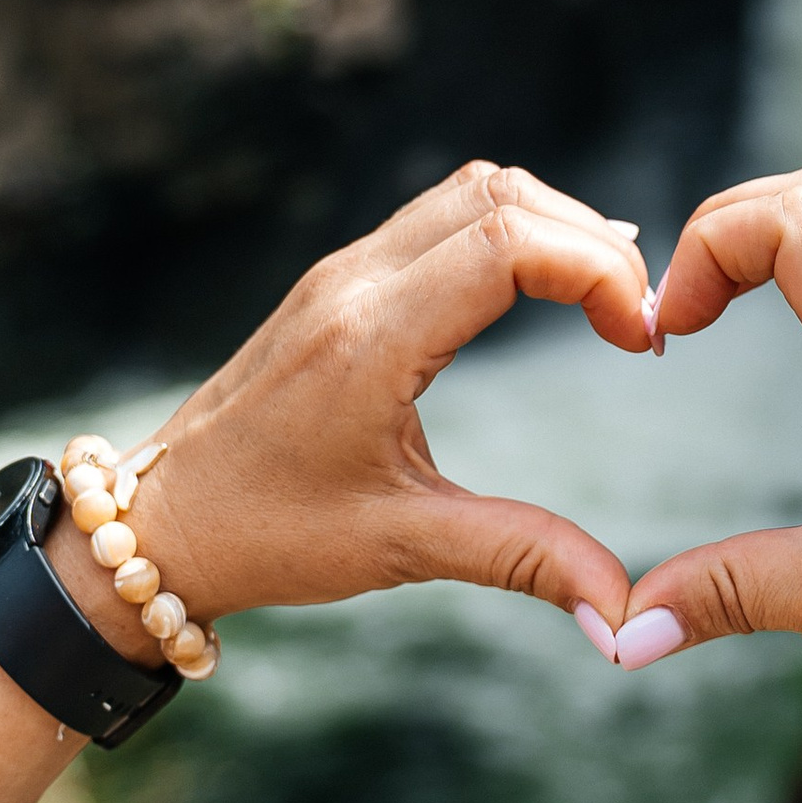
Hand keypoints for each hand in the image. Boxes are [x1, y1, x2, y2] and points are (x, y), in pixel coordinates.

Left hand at [54, 164, 649, 657]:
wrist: (163, 521)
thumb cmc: (269, 535)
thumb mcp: (400, 548)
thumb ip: (520, 557)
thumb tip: (621, 612)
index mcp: (371, 338)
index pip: (509, 243)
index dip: (596, 271)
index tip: (638, 339)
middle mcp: (355, 283)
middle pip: (500, 194)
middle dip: (589, 241)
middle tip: (635, 318)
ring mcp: (342, 273)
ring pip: (470, 190)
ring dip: (550, 225)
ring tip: (604, 299)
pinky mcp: (338, 282)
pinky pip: (439, 216)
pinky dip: (507, 232)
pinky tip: (543, 289)